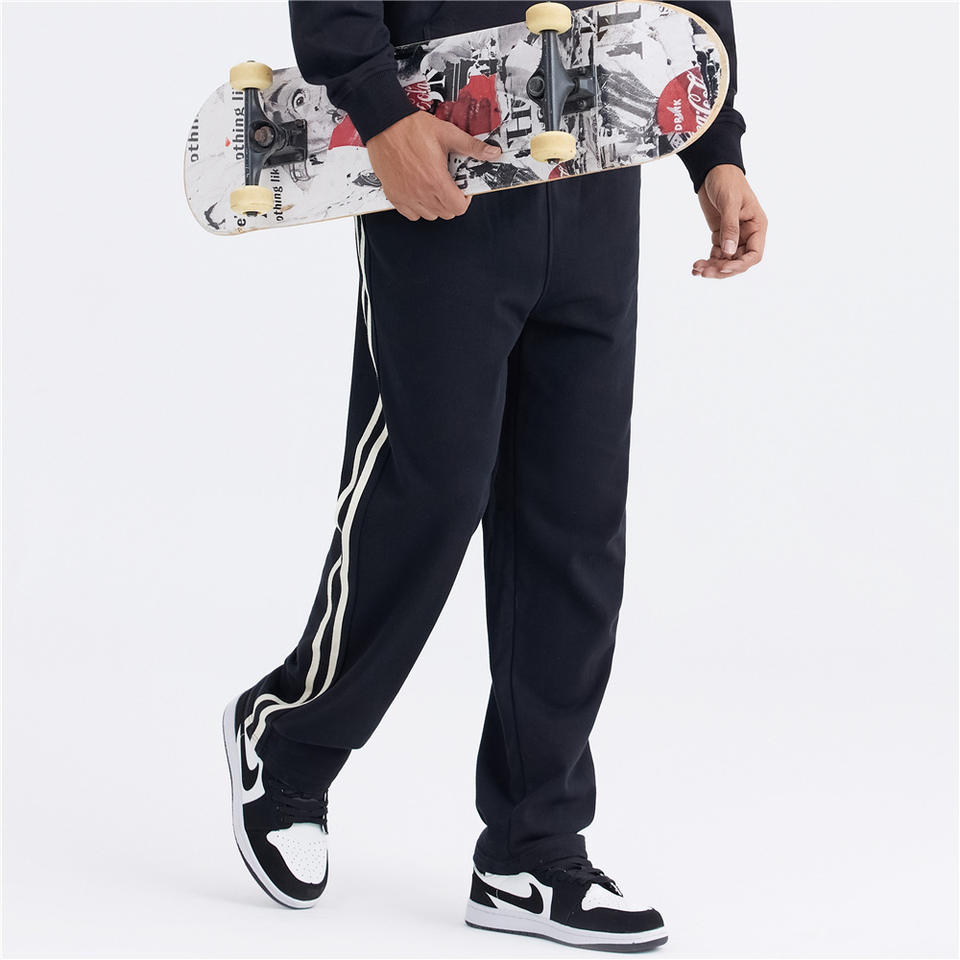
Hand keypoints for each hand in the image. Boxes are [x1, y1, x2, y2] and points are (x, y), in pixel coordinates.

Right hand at [366, 111, 500, 221]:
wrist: (384, 124)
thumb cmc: (412, 128)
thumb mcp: (448, 133)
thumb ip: (472, 147)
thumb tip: (493, 153)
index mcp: (436, 180)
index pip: (458, 208)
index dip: (465, 200)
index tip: (462, 189)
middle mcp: (421, 193)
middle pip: (446, 213)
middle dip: (451, 201)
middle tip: (448, 184)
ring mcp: (406, 196)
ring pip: (429, 215)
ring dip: (435, 205)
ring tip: (434, 186)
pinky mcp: (394, 196)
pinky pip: (411, 214)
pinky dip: (418, 207)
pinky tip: (419, 191)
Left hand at [692, 164, 766, 278]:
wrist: (713, 170)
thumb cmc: (727, 180)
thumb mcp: (729, 202)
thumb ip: (730, 227)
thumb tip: (729, 252)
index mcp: (757, 226)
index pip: (754, 255)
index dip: (740, 265)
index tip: (723, 267)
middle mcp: (748, 234)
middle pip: (738, 261)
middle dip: (722, 269)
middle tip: (704, 271)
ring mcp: (734, 236)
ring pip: (726, 260)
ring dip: (712, 267)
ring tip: (696, 269)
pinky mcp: (720, 235)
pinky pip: (716, 254)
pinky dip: (707, 262)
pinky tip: (695, 267)